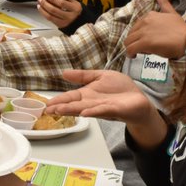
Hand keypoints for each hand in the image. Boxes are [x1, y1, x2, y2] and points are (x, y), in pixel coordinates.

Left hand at [36, 0, 81, 28]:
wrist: (80, 23)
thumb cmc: (76, 11)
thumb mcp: (75, 3)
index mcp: (75, 8)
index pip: (62, 4)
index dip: (54, 0)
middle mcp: (70, 16)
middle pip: (54, 10)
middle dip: (45, 4)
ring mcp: (64, 22)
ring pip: (50, 16)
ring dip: (43, 10)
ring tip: (39, 4)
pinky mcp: (60, 26)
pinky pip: (50, 20)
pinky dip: (44, 14)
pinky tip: (42, 10)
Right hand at [50, 69, 167, 148]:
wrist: (139, 99)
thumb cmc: (120, 89)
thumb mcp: (100, 76)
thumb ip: (83, 75)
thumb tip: (64, 73)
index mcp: (88, 94)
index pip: (70, 97)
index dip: (59, 100)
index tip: (46, 104)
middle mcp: (92, 103)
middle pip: (74, 105)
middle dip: (61, 107)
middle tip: (48, 110)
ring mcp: (102, 107)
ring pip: (84, 109)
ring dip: (72, 110)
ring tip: (59, 111)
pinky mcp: (115, 110)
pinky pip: (102, 110)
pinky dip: (93, 112)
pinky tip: (84, 113)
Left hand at [124, 0, 185, 57]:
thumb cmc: (182, 30)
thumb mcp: (172, 13)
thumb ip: (164, 3)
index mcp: (150, 15)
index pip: (137, 26)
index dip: (140, 34)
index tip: (146, 40)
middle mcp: (145, 22)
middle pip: (131, 34)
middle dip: (134, 41)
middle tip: (142, 47)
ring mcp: (144, 32)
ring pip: (128, 41)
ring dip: (131, 47)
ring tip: (138, 52)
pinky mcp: (145, 43)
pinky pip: (131, 49)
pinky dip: (130, 53)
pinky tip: (134, 56)